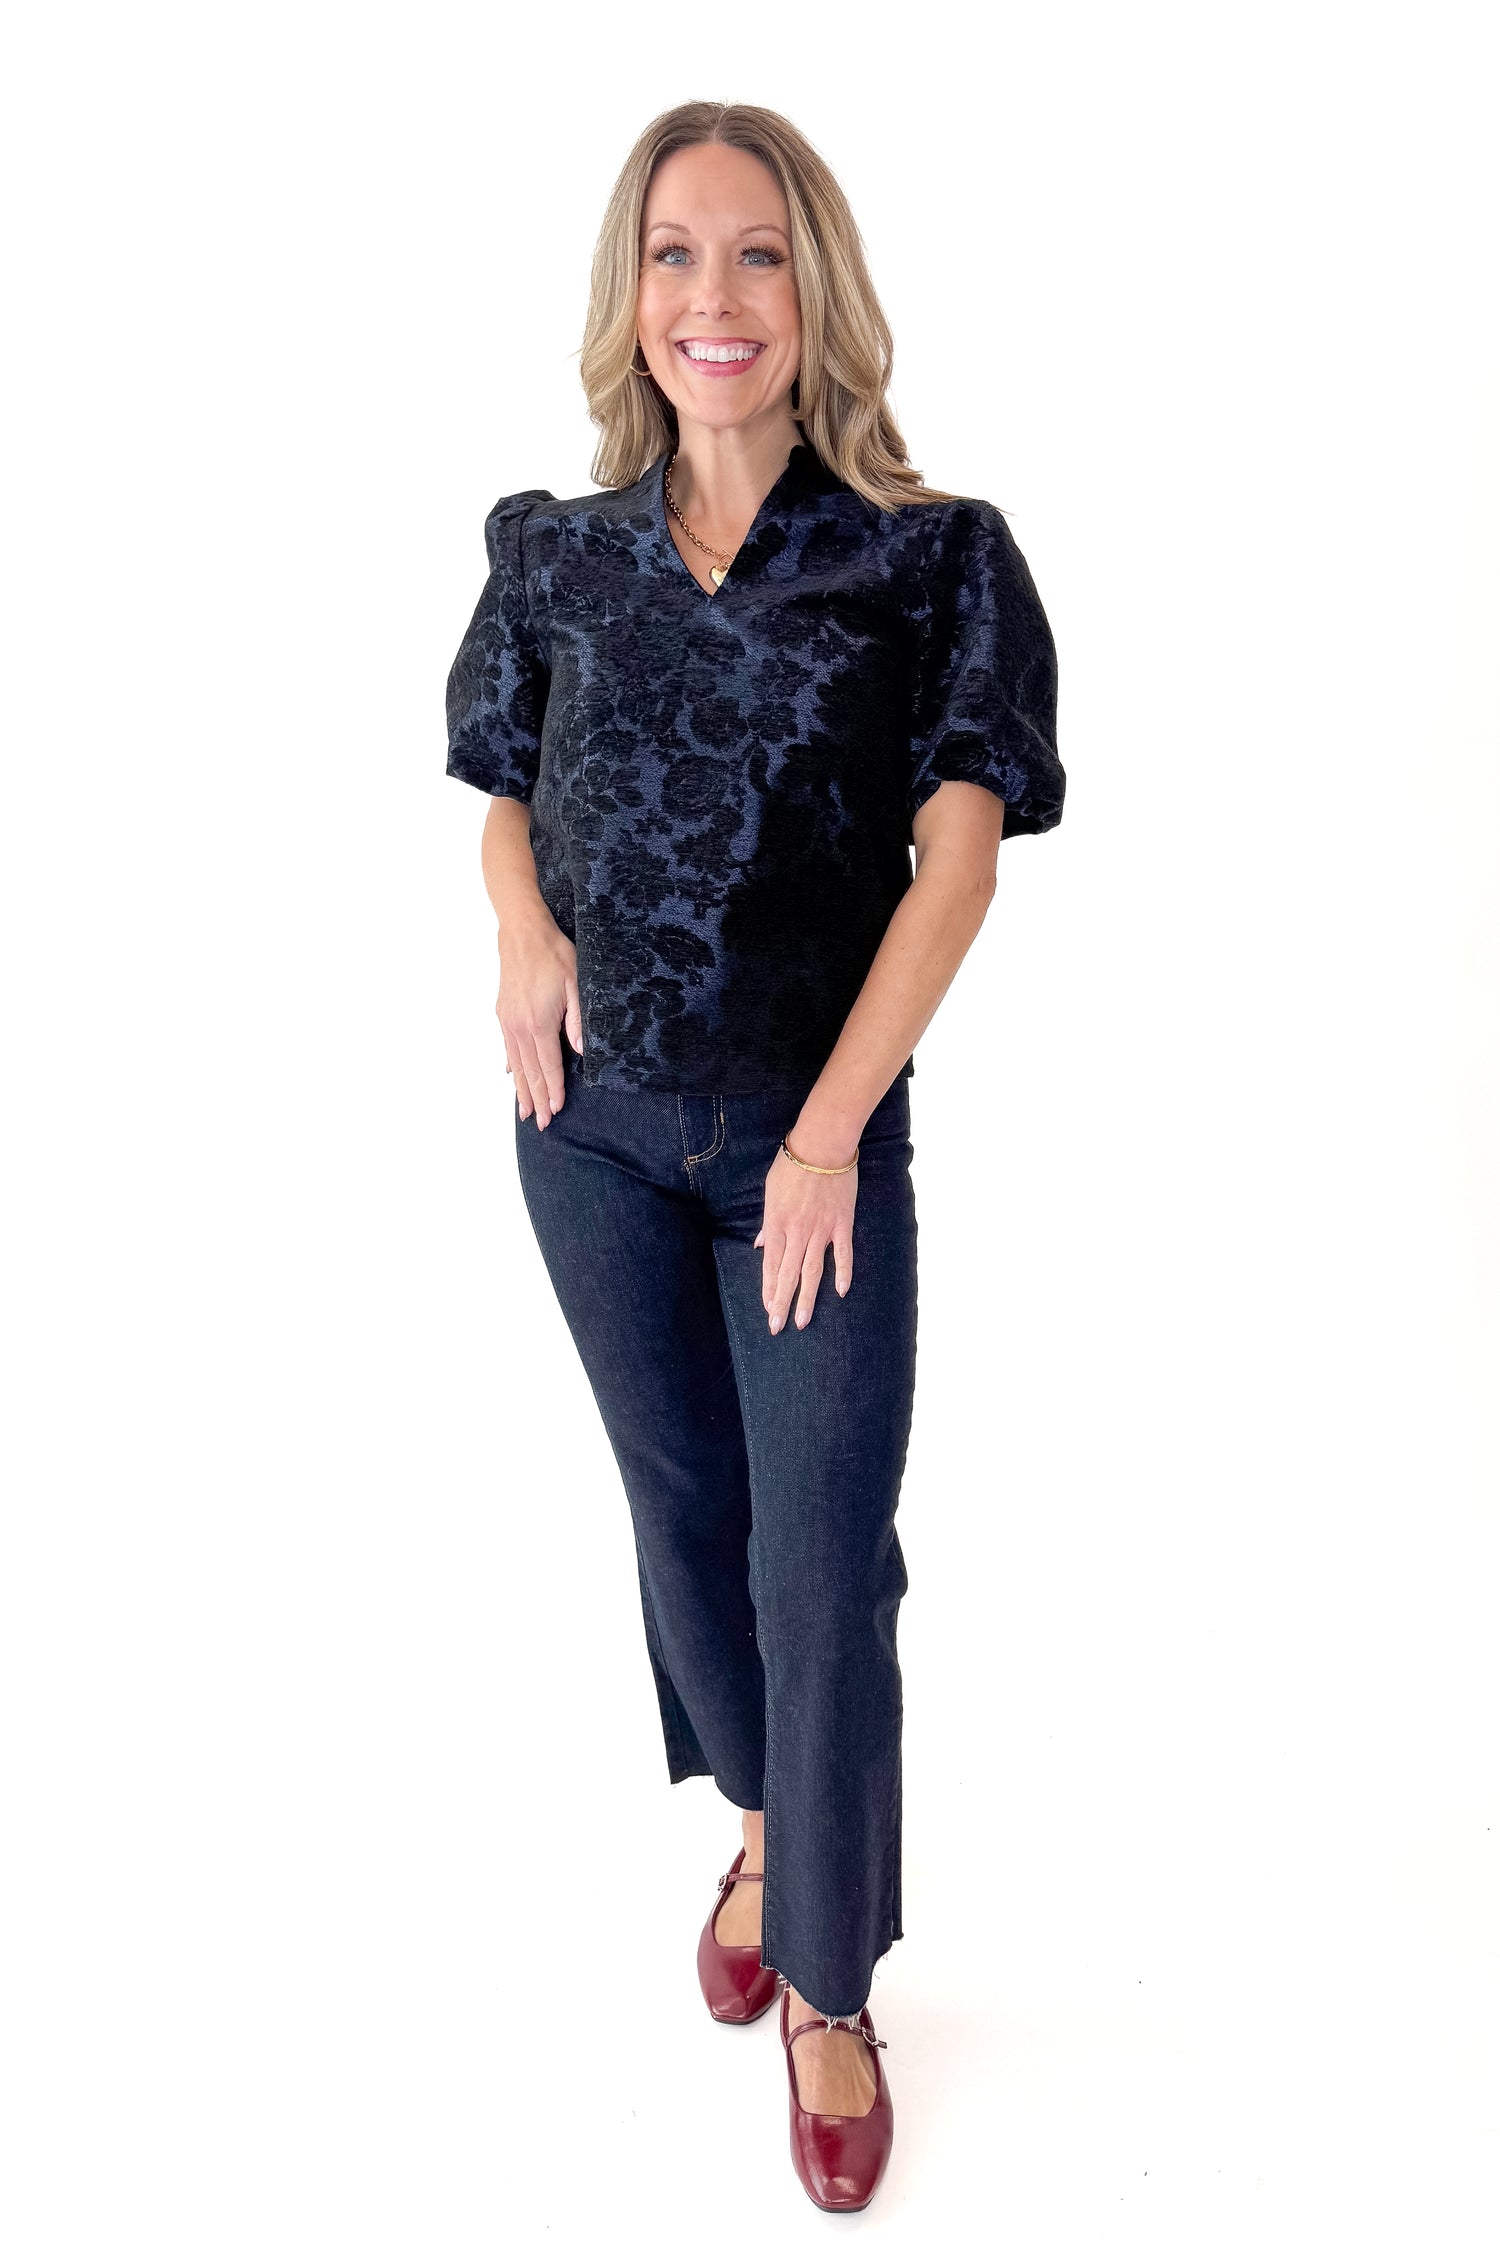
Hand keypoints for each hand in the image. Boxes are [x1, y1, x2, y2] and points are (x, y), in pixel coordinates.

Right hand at [497, 910, 582, 1127]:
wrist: (522, 933)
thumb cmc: (554, 955)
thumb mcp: (577, 985)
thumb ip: (578, 1021)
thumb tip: (581, 1052)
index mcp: (540, 1024)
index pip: (549, 1066)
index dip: (554, 1090)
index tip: (556, 1111)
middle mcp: (520, 1028)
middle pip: (530, 1072)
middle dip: (536, 1099)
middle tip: (541, 1124)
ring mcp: (508, 1022)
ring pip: (516, 1064)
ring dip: (521, 1089)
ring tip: (524, 1112)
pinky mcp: (503, 1014)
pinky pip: (507, 1048)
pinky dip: (511, 1066)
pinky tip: (511, 1077)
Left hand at [754, 1134, 858, 1334]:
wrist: (822, 1145)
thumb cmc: (792, 1165)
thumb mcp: (770, 1192)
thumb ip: (767, 1223)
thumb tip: (761, 1245)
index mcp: (776, 1224)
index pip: (770, 1265)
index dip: (768, 1290)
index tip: (767, 1311)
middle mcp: (797, 1231)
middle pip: (788, 1274)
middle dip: (782, 1303)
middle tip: (777, 1328)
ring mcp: (821, 1229)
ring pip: (812, 1270)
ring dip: (807, 1298)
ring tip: (802, 1321)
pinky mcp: (841, 1223)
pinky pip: (843, 1252)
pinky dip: (842, 1272)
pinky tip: (841, 1291)